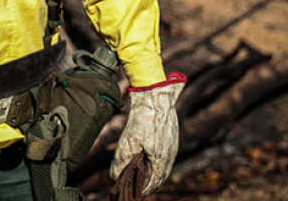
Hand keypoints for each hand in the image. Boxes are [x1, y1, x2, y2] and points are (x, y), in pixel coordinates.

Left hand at [110, 74, 185, 194]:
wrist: (155, 96)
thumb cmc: (143, 119)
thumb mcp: (128, 141)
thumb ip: (122, 160)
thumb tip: (115, 176)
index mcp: (162, 158)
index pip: (155, 180)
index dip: (146, 188)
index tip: (137, 192)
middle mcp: (170, 153)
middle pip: (161, 174)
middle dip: (150, 182)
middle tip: (139, 186)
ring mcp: (172, 144)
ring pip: (164, 164)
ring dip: (154, 171)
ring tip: (142, 173)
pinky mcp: (172, 136)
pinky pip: (166, 154)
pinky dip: (158, 160)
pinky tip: (149, 157)